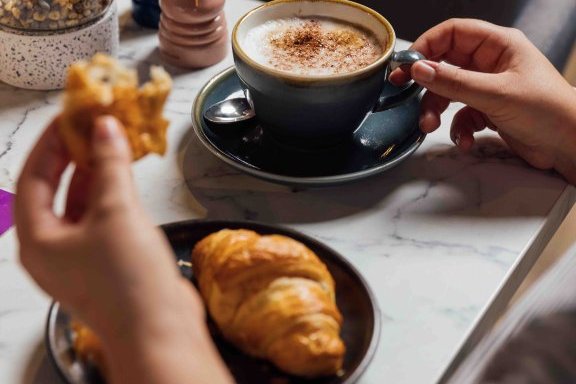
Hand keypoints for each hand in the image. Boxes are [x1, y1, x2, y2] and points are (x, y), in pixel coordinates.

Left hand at [15, 117, 231, 383]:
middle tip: (92, 125)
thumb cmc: (127, 281)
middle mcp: (53, 250)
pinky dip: (112, 193)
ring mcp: (81, 257)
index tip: (71, 116)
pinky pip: (103, 217)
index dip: (51, 142)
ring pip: (82, 203)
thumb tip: (105, 127)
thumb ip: (109, 165)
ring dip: (96, 172)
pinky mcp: (107, 261)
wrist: (161, 330)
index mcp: (37, 240)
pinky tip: (126, 175)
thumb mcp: (116, 212)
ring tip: (112, 142)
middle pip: (55, 189)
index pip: (33, 177)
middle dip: (74, 155)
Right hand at [390, 19, 575, 182]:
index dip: (427, 45)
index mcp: (498, 46)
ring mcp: (488, 89)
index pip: (453, 33)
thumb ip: (454, 82)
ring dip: (436, 110)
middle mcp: (491, 64)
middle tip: (404, 92)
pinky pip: (460, 116)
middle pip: (445, 64)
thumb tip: (419, 69)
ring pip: (449, 93)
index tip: (407, 65)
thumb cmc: (548, 111)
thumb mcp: (496, 94)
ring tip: (431, 125)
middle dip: (427, 83)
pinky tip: (466, 140)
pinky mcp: (488, 112)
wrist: (570, 145)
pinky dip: (458, 130)